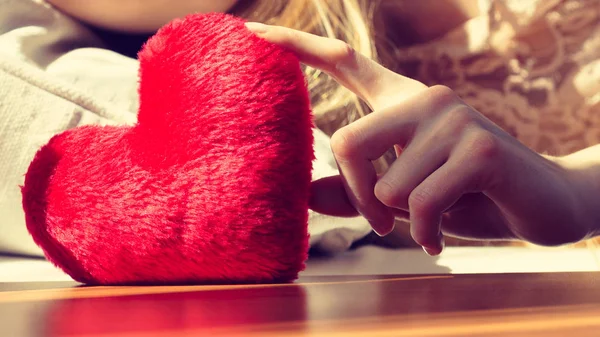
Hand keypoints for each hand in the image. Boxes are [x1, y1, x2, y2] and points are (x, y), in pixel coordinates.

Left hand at [245, 22, 595, 254]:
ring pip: (389, 186)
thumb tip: (307, 194)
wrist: (544, 203)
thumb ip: (358, 192)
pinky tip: (443, 236)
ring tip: (433, 220)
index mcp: (403, 103)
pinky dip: (427, 234)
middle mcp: (425, 99)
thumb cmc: (466, 196)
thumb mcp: (403, 197)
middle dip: (359, 197)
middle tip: (381, 224)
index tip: (254, 34)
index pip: (343, 63)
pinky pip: (421, 205)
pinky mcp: (480, 149)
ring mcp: (454, 119)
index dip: (296, 48)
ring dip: (404, 221)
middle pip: (350, 141)